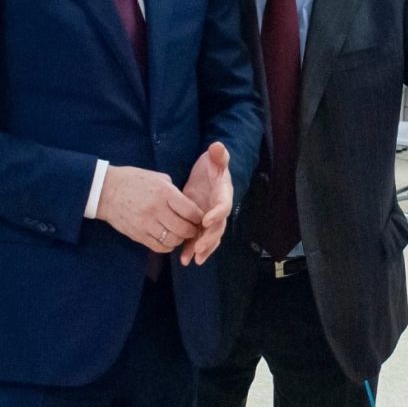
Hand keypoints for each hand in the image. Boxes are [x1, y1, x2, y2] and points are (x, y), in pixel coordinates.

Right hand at [97, 165, 204, 252]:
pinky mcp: (138, 235)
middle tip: (193, 229)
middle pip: (184, 229)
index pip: (190, 211)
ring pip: (173, 240)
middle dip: (192, 231)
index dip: (199, 217)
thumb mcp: (156, 178)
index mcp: (163, 192)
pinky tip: (168, 239)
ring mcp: (146, 224)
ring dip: (180, 239)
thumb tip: (188, 205)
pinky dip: (168, 246)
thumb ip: (173, 191)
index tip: (200, 218)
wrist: (105, 191)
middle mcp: (156, 209)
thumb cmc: (132, 181)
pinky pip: (159, 247)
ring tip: (180, 234)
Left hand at [178, 142, 232, 264]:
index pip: (223, 206)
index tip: (207, 220)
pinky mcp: (201, 224)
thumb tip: (218, 146)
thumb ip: (218, 155)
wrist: (209, 174)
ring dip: (201, 250)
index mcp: (224, 195)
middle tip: (199, 249)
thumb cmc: (213, 165)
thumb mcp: (215, 158)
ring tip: (190, 259)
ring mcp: (211, 220)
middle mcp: (220, 211)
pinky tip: (184, 260)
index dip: (217, 214)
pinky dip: (192, 250)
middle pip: (218, 228)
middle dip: (209, 239)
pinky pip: (199, 239)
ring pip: (209, 238)